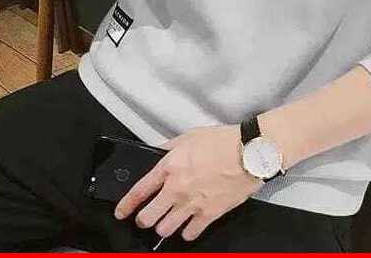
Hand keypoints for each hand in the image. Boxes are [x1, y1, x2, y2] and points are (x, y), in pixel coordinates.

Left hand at [114, 124, 262, 241]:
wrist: (249, 153)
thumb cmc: (222, 141)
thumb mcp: (190, 136)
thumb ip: (169, 147)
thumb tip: (156, 152)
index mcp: (170, 167)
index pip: (139, 191)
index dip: (126, 205)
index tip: (121, 212)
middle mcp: (177, 189)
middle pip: (148, 217)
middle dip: (144, 219)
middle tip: (146, 218)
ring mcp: (192, 204)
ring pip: (166, 229)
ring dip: (163, 227)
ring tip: (167, 222)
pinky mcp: (209, 214)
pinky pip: (190, 234)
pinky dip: (187, 232)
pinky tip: (188, 226)